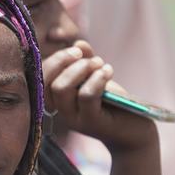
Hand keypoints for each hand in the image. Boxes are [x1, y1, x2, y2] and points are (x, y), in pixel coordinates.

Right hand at [42, 40, 157, 152]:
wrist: (134, 130)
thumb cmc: (113, 103)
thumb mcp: (97, 78)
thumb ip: (86, 61)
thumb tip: (79, 43)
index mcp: (58, 100)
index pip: (40, 79)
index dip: (55, 61)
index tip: (77, 50)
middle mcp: (61, 111)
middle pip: (48, 83)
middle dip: (65, 61)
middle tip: (90, 57)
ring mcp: (74, 119)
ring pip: (62, 89)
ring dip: (81, 69)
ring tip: (101, 64)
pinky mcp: (92, 122)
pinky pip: (86, 95)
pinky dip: (97, 78)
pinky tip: (109, 71)